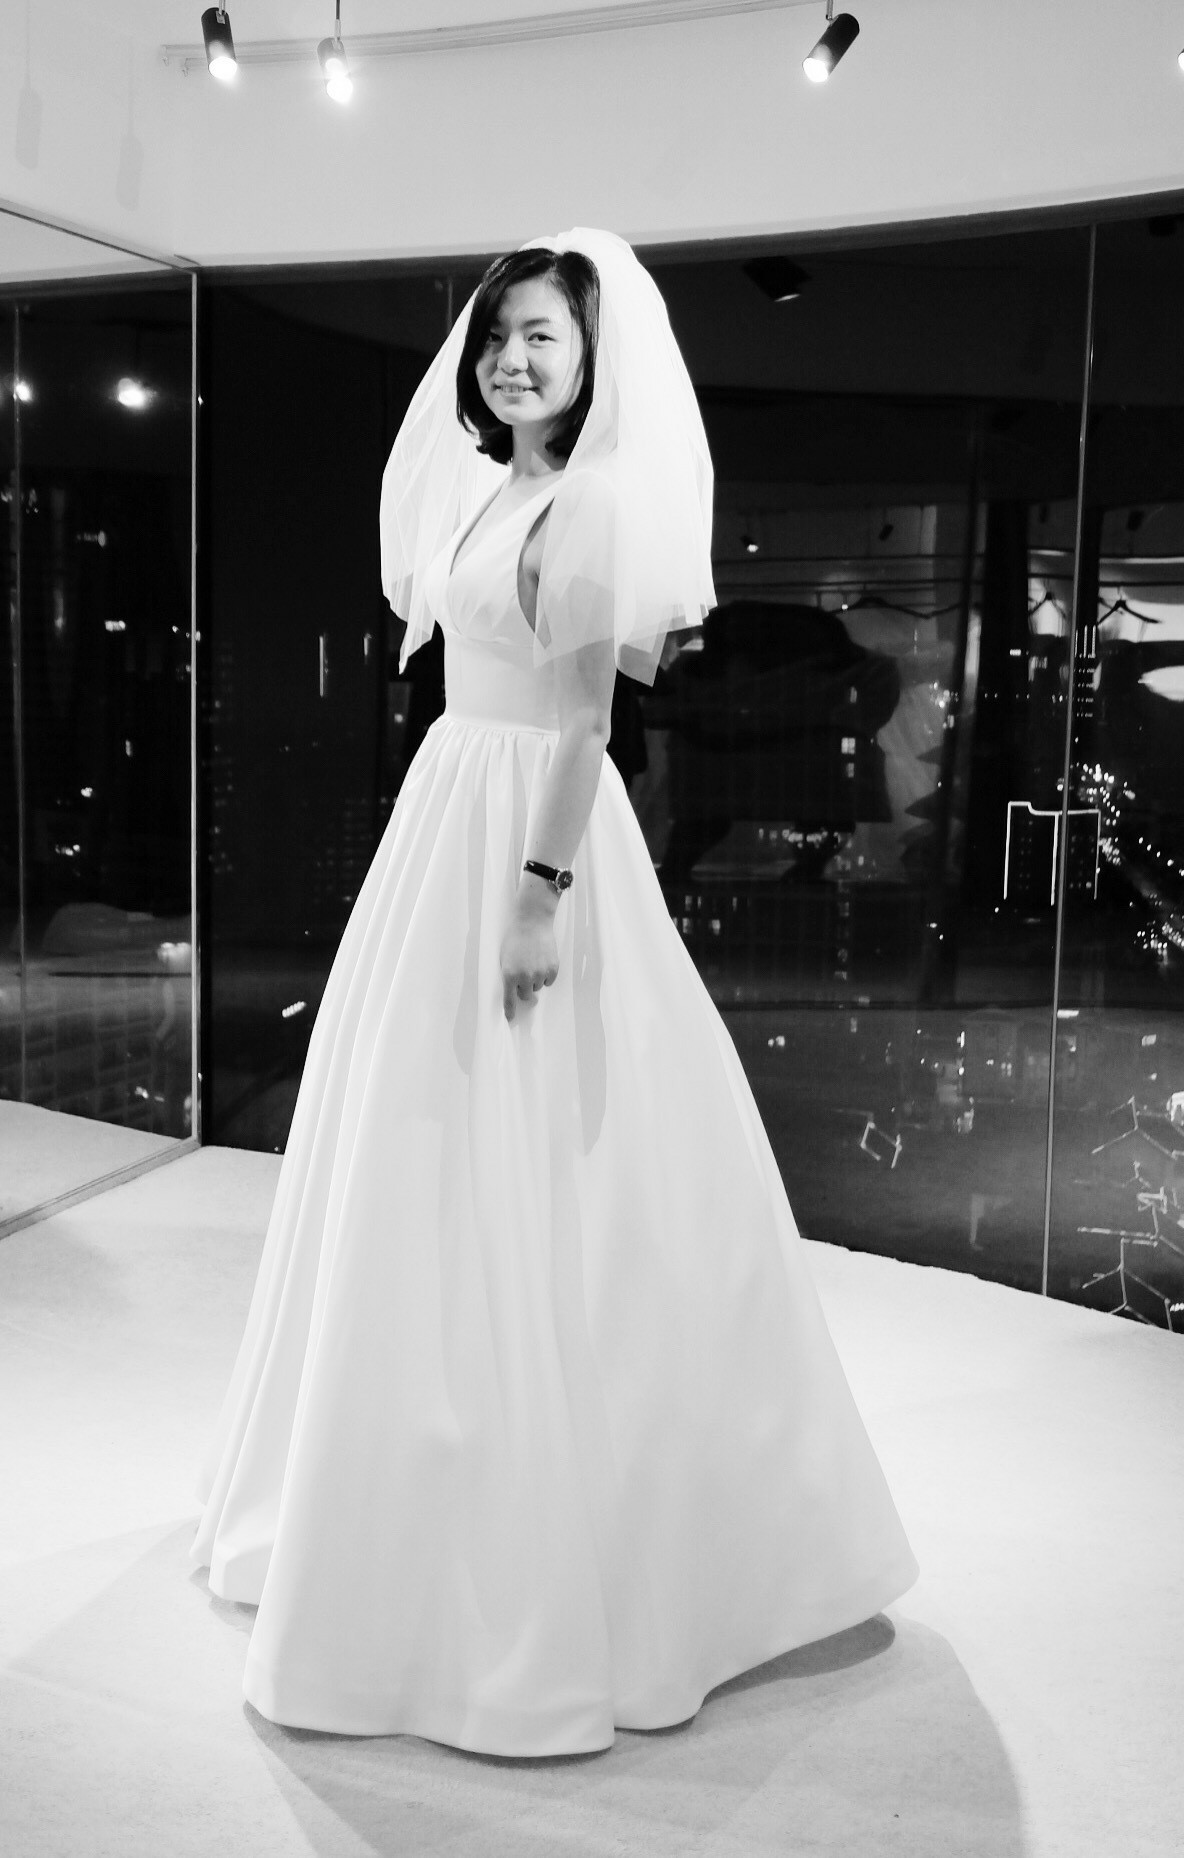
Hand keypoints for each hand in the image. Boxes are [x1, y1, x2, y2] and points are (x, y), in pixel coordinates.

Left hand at [500, 899, 558, 1022]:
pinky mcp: (552, 969)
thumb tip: (516, 992)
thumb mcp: (505, 958)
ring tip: (533, 960)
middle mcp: (524, 977)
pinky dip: (546, 975)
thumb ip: (509, 976)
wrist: (531, 921)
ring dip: (535, 979)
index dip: (510, 1011)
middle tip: (524, 974)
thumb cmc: (515, 939)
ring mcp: (540, 974)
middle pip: (526, 996)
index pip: (509, 1000)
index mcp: (509, 975)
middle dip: (524, 989)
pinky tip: (542, 960)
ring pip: (538, 987)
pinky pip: (549, 981)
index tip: (510, 1019)